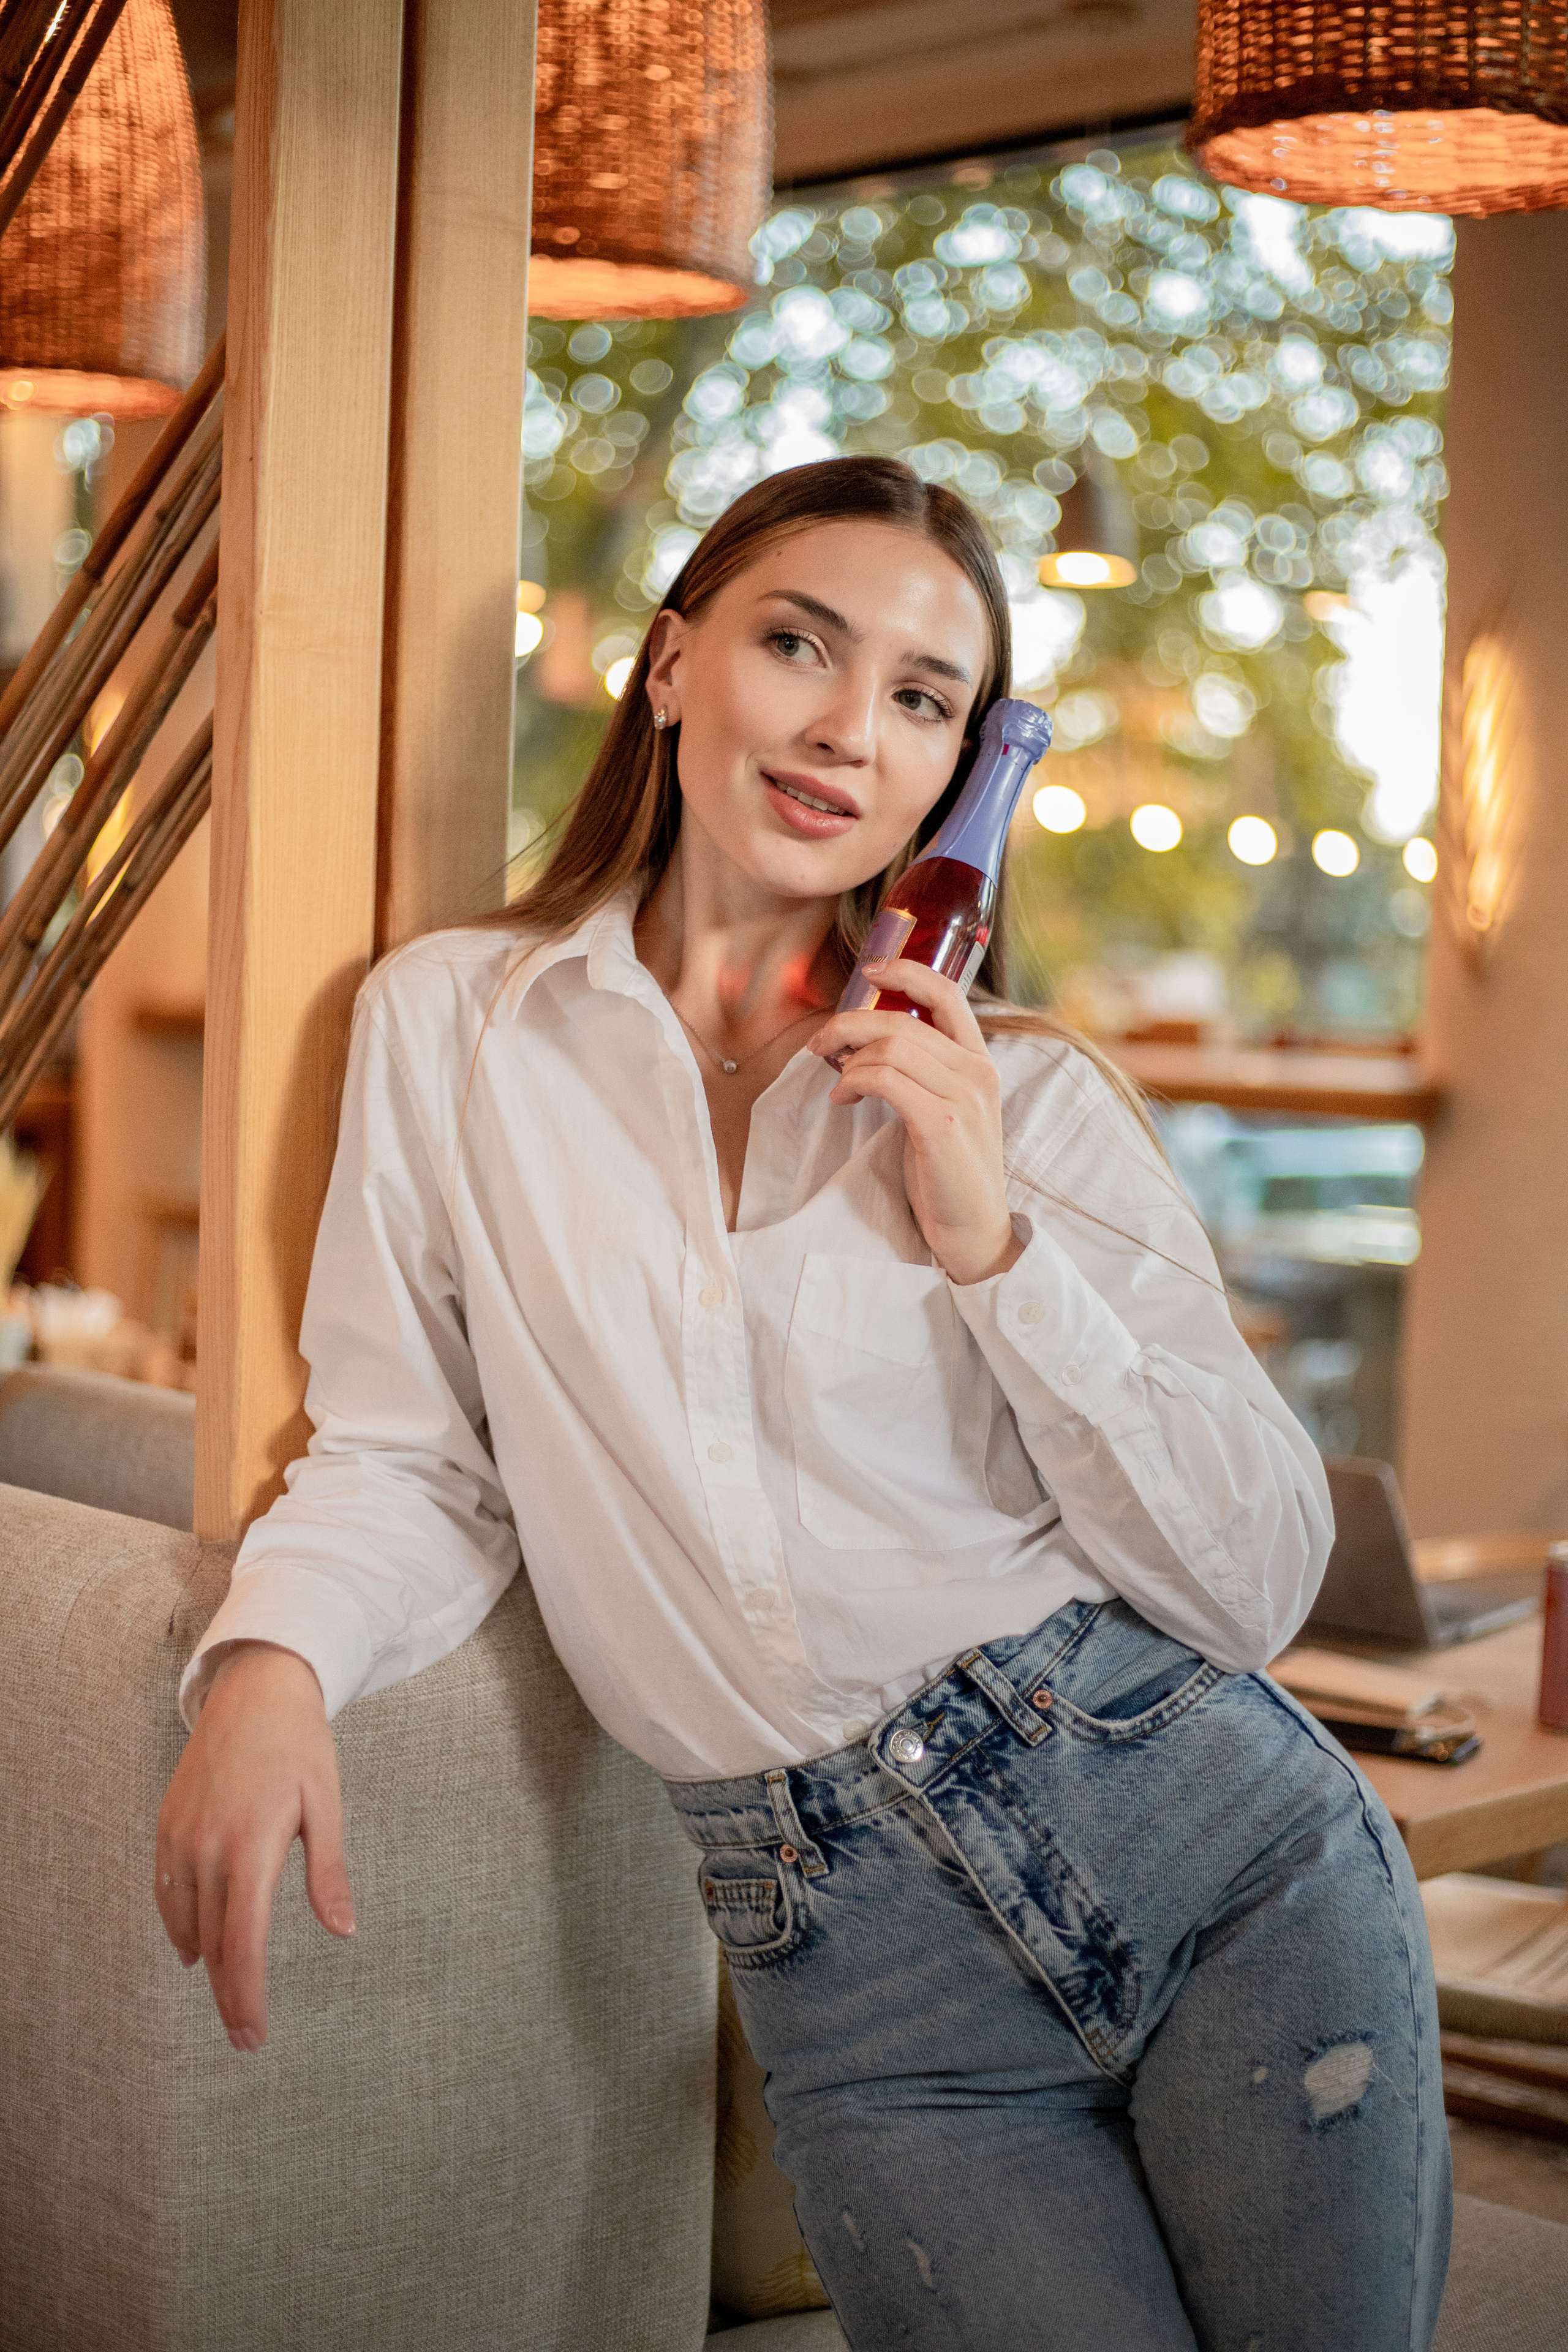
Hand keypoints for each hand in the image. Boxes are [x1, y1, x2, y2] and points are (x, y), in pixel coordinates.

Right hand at [155, 1641, 355, 2051]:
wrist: (255, 1689)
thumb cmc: (300, 1746)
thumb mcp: (326, 1805)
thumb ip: (330, 1873)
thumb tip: (345, 1931)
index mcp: (252, 1847)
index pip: (243, 1943)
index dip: (247, 1995)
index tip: (254, 2034)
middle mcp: (209, 1848)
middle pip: (214, 1944)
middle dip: (230, 1995)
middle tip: (247, 2037)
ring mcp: (181, 1838)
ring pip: (188, 1924)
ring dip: (206, 1967)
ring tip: (228, 1999)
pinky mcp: (168, 1826)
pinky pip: (167, 1892)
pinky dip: (179, 1927)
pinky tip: (193, 1951)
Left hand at [809, 958, 1023, 1285]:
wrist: (974, 1231)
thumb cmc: (949, 1173)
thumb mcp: (944, 1110)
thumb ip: (922, 1073)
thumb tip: (865, 1044)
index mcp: (979, 1062)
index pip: (947, 994)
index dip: (905, 972)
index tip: (869, 971)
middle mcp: (977, 1072)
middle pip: (902, 1020)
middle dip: (848, 1024)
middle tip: (819, 1044)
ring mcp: (964, 1097)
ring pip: (891, 1047)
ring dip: (849, 1060)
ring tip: (838, 1084)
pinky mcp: (943, 1124)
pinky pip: (885, 1080)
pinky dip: (855, 1081)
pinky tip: (844, 1099)